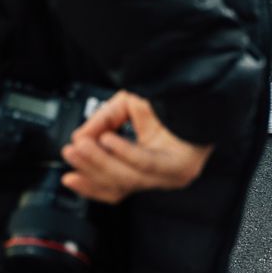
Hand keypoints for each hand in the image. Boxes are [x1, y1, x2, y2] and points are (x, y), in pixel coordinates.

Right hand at [61, 91, 213, 203]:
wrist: (202, 84)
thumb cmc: (172, 96)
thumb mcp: (127, 106)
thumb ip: (102, 121)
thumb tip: (80, 138)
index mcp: (150, 166)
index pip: (116, 188)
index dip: (90, 185)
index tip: (69, 176)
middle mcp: (161, 174)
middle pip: (118, 184)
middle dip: (90, 169)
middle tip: (71, 153)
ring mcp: (171, 173)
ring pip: (127, 177)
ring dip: (99, 161)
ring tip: (82, 145)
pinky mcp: (180, 166)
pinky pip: (146, 164)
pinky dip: (124, 153)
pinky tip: (109, 140)